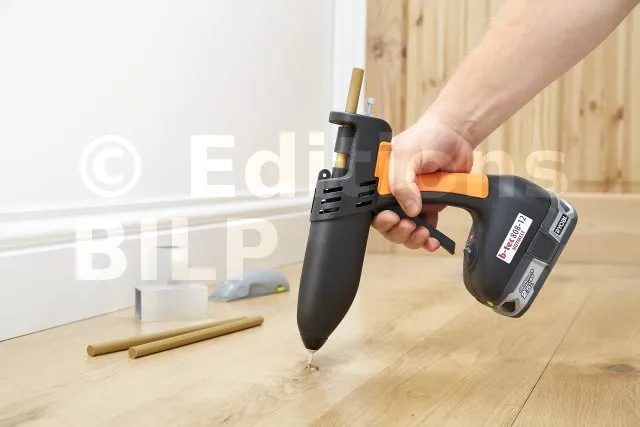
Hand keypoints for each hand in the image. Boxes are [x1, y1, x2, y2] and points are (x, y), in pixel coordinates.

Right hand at [372, 114, 474, 251]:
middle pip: (388, 223)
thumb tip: (410, 210)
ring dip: (413, 237)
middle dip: (397, 230)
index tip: (391, 218)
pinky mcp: (430, 205)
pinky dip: (429, 238)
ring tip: (422, 233)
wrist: (456, 135)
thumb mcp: (406, 155)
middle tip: (408, 226)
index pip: (372, 207)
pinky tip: (433, 240)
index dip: (380, 218)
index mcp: (381, 181)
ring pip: (406, 230)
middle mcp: (394, 192)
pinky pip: (426, 227)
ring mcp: (413, 200)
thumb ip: (402, 183)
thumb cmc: (426, 137)